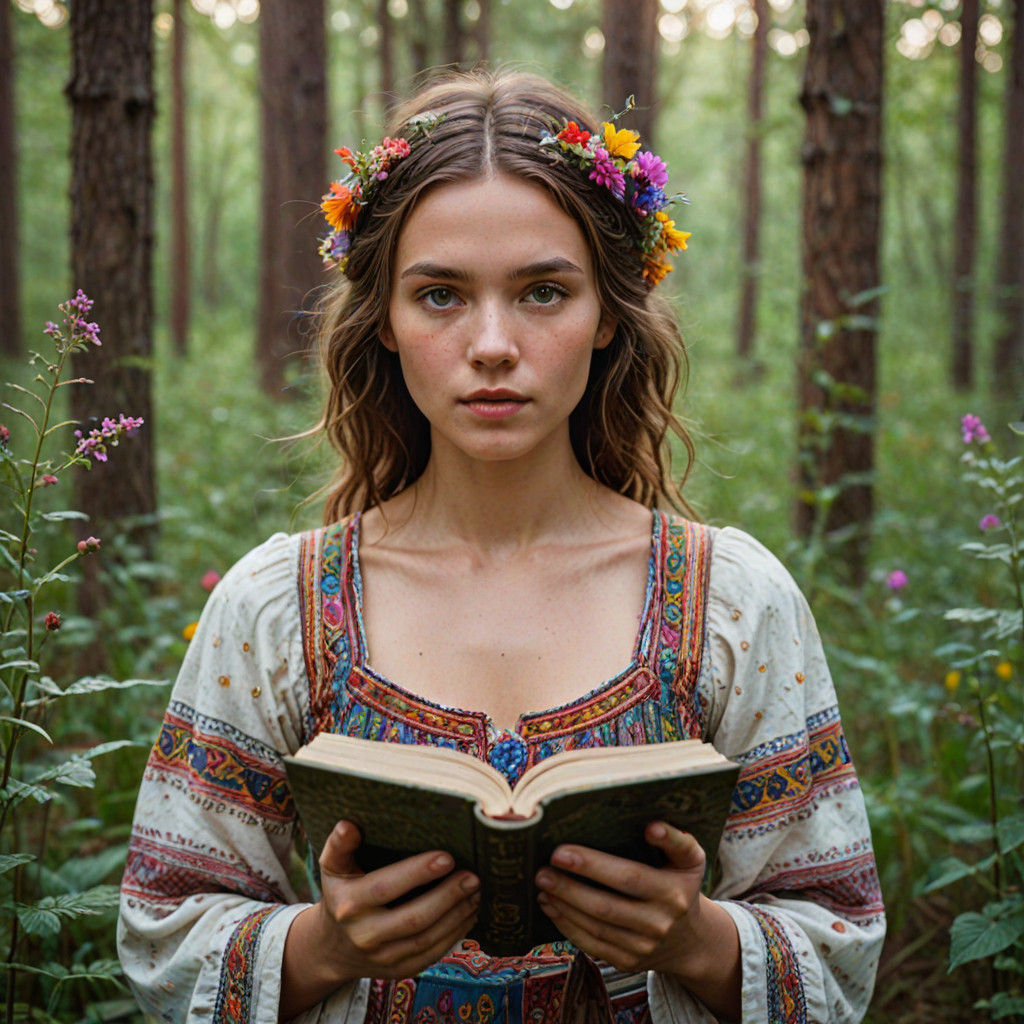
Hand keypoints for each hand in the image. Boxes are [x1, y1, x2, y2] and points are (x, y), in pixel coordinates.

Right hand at [279, 821, 479, 1018]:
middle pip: (413, 918)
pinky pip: (431, 954)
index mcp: (349, 904)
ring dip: (457, 915)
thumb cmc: (341, 894)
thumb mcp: (332, 868)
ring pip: (427, 939)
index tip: (447, 857)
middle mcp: (365, 934)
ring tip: (476, 891)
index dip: (417, 873)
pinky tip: (470, 913)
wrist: (333, 948)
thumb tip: (348, 825)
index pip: (386, 887)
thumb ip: (339, 845)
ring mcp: (383, 957)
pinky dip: (455, 935)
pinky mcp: (399, 970)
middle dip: (448, 896)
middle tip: (473, 876)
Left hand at [534, 821, 706, 975]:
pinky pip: (593, 945)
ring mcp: (643, 947)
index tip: (561, 851)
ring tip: (542, 884)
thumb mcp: (690, 859)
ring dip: (563, 906)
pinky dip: (567, 926)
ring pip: (595, 927)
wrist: (691, 940)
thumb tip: (651, 826)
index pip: (628, 877)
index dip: (594, 865)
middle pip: (605, 905)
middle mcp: (658, 923)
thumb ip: (676, 839)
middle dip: (568, 887)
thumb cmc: (681, 885)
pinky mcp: (628, 962)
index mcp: (672, 892)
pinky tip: (551, 906)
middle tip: (542, 869)